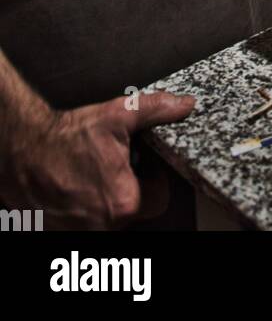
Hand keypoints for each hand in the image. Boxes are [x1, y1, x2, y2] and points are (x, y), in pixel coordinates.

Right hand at [0, 90, 194, 228]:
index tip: (142, 163)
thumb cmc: (66, 138)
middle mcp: (104, 225)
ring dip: (107, 196)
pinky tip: (78, 182)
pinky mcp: (63, 231)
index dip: (154, 177)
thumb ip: (156, 110)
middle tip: (114, 163)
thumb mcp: (117, 116)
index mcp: (124, 203)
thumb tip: (184, 105)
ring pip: (110, 215)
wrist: (22, 149)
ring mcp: (82, 231)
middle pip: (134, 208)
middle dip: (129, 185)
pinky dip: (86, 203)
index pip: (160, 198)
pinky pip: (88, 219)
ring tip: (93, 171)